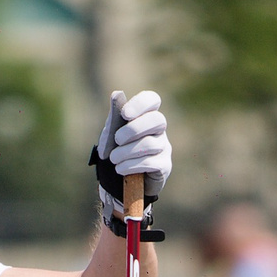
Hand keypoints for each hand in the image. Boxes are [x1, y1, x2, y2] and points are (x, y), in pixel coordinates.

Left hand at [92, 89, 171, 219]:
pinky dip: (131, 165)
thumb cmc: (118, 152)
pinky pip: (150, 162)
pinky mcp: (164, 166)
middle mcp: (159, 130)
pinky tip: (120, 169)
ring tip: (114, 159)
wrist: (121, 182)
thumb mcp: (112, 135)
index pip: (152, 100)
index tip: (125, 114)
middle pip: (157, 120)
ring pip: (150, 144)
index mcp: (146, 116)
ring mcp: (164, 147)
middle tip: (117, 140)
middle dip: (133, 129)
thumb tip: (116, 95)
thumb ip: (115, 117)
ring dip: (127, 152)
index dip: (140, 104)